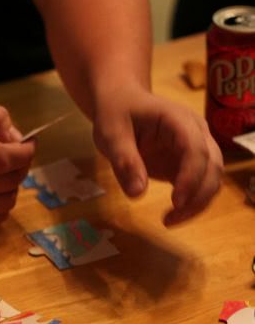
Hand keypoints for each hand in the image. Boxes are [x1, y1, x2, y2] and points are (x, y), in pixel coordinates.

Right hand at [0, 97, 34, 228]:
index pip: (2, 160)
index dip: (24, 152)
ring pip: (8, 201)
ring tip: (2, 171)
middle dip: (21, 165)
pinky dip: (3, 201)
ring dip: (13, 185)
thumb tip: (17, 139)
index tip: (30, 143)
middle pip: (8, 181)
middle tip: (17, 154)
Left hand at [92, 86, 222, 225]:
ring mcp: (196, 148)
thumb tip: (137, 193)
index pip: (196, 148)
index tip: (176, 202)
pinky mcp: (189, 164)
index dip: (191, 176)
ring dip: (197, 204)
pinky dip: (191, 204)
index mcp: (178, 119)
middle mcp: (196, 133)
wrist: (123, 102)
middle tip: (170, 219)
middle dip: (198, 196)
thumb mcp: (110, 134)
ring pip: (212, 179)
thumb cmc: (117, 112)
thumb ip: (124, 161)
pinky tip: (171, 216)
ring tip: (169, 221)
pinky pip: (200, 186)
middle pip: (213, 166)